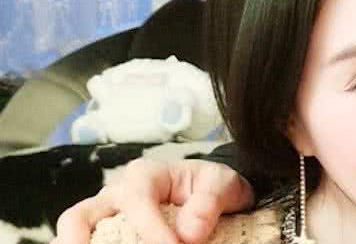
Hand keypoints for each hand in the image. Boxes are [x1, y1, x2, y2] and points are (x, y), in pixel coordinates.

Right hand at [53, 158, 252, 243]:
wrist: (212, 193)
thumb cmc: (211, 185)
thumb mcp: (221, 184)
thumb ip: (208, 202)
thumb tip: (189, 233)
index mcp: (145, 176)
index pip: (137, 202)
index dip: (152, 230)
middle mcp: (116, 195)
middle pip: (78, 216)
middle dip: (77, 241)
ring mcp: (106, 218)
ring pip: (75, 234)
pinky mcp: (106, 236)